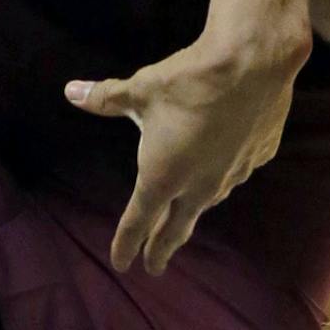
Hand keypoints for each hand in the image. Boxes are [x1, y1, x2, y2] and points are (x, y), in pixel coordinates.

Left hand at [66, 19, 308, 274]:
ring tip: (187, 212)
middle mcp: (198, 186)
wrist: (253, 63)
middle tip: (154, 266)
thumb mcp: (141, 90)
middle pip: (176, 228)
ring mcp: (233, 174)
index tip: (122, 263)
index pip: (138, 221)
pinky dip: (225, 169)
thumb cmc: (188, 81)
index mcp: (163, 176)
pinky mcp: (259, 156)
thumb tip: (70, 92)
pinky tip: (226, 157)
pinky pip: (237, 170)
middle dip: (161, 249)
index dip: (126, 244)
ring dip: (193, 209)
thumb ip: (105, 97)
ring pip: (208, 200)